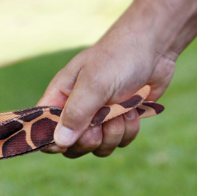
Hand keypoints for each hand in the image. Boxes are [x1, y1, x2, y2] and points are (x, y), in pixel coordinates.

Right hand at [38, 23, 174, 157]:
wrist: (154, 48)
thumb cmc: (118, 58)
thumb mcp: (94, 84)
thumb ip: (76, 114)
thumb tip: (60, 142)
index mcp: (59, 98)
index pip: (42, 129)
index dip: (51, 141)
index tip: (68, 142)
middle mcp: (76, 111)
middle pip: (72, 146)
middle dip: (90, 139)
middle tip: (101, 122)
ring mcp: (98, 118)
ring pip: (98, 147)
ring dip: (114, 133)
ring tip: (122, 109)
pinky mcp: (119, 121)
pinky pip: (119, 142)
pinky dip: (129, 130)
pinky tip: (134, 110)